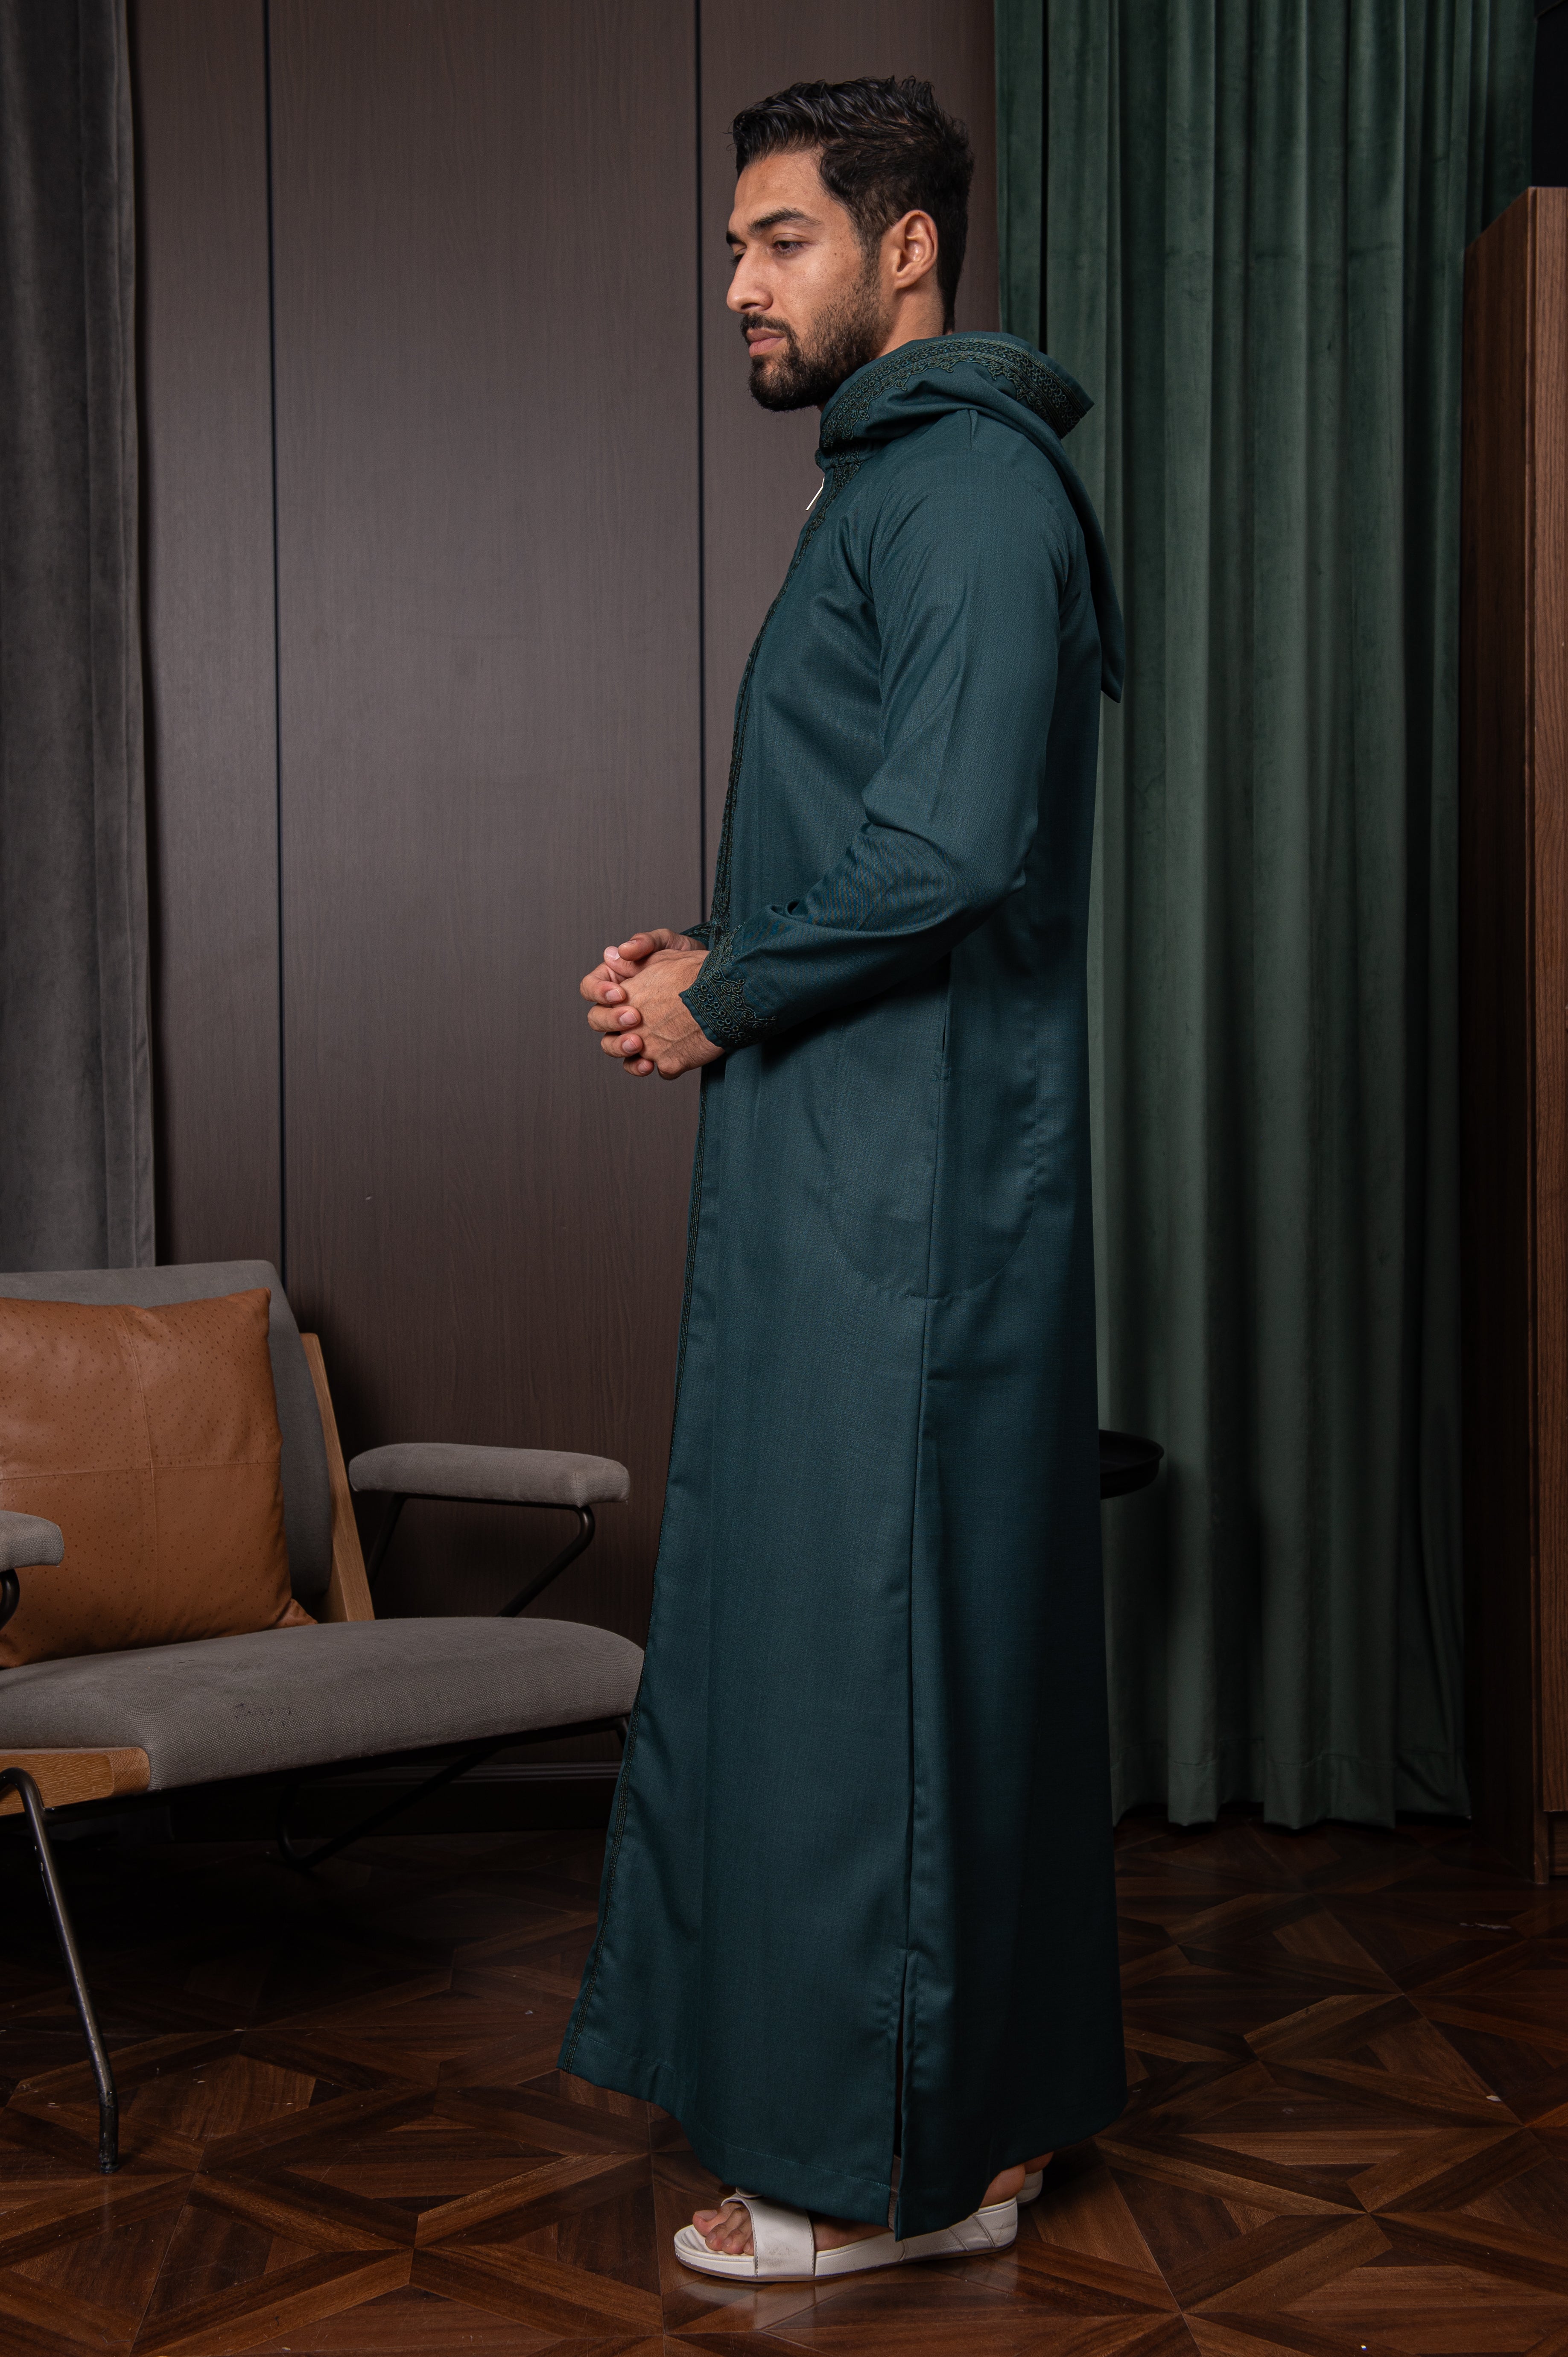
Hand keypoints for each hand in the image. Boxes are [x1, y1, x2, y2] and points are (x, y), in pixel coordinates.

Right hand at [580, 929, 723, 1078]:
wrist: (716, 985)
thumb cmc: (688, 960)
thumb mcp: (669, 944)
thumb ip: (645, 943)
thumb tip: (618, 951)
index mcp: (615, 982)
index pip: (590, 988)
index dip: (598, 992)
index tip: (619, 993)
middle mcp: (618, 1009)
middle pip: (596, 1019)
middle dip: (611, 1021)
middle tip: (634, 1017)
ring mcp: (632, 1031)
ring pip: (610, 1045)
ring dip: (619, 1047)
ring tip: (638, 1044)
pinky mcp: (650, 1049)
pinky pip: (633, 1063)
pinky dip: (637, 1066)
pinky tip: (650, 1065)